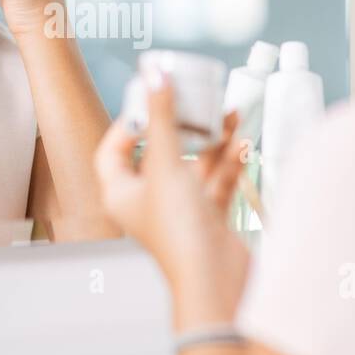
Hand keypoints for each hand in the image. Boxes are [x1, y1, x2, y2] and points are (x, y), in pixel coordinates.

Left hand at [94, 71, 249, 307]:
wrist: (216, 280)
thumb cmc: (179, 232)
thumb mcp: (166, 166)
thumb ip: (163, 117)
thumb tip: (155, 74)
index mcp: (120, 192)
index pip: (113, 149)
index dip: (128, 122)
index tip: (150, 100)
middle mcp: (146, 201)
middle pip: (158, 151)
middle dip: (180, 125)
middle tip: (195, 99)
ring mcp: (178, 209)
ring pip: (192, 164)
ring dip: (211, 139)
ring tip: (229, 113)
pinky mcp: (207, 218)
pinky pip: (215, 180)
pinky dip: (227, 161)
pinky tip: (242, 142)